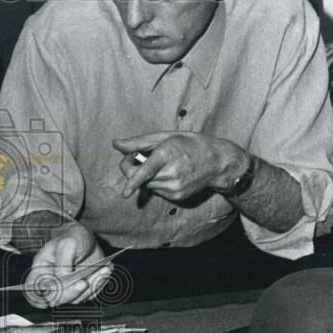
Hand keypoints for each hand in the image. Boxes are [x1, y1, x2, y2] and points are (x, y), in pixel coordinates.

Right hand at [25, 223, 107, 308]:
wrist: (88, 238)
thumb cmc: (73, 237)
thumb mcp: (67, 243)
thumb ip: (63, 261)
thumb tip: (64, 279)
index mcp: (42, 269)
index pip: (33, 288)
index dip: (36, 298)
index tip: (47, 301)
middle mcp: (53, 282)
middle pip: (56, 298)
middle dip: (71, 292)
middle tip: (84, 282)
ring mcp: (68, 288)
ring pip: (76, 299)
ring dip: (91, 287)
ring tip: (103, 269)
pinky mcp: (82, 290)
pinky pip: (91, 294)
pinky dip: (99, 284)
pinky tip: (106, 270)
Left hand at [113, 132, 245, 200]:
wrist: (216, 161)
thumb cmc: (189, 144)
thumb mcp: (165, 136)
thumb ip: (138, 142)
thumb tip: (116, 143)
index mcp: (166, 154)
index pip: (146, 171)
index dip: (133, 181)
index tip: (125, 193)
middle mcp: (171, 173)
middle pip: (141, 179)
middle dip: (133, 170)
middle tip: (138, 157)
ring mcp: (175, 187)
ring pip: (148, 185)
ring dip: (146, 177)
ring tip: (162, 164)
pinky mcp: (178, 196)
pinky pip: (157, 191)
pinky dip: (158, 183)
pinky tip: (170, 173)